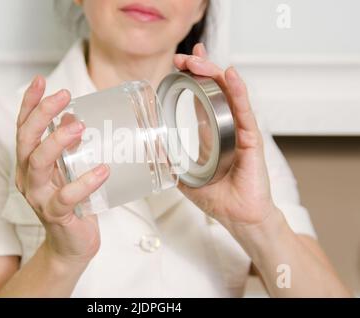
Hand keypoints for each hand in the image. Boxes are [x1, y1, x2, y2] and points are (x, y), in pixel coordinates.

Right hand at [15, 76, 109, 266]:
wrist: (72, 244)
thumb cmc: (72, 202)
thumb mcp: (68, 169)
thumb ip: (69, 147)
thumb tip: (78, 118)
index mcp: (29, 163)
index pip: (23, 127)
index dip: (29, 104)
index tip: (39, 81)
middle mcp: (28, 177)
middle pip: (26, 140)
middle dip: (41, 114)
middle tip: (63, 96)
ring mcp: (39, 197)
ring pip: (38, 165)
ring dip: (56, 142)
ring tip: (79, 127)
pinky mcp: (55, 215)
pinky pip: (66, 197)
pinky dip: (84, 182)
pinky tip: (102, 170)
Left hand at [173, 43, 277, 231]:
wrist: (239, 216)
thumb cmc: (218, 198)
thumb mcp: (186, 177)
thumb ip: (171, 163)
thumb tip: (152, 151)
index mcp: (212, 132)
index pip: (204, 96)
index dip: (194, 77)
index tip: (181, 63)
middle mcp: (227, 126)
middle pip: (216, 89)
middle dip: (201, 69)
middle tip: (186, 57)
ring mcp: (240, 130)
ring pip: (229, 94)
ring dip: (214, 74)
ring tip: (199, 61)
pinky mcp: (251, 140)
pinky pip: (244, 112)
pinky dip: (238, 93)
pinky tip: (230, 76)